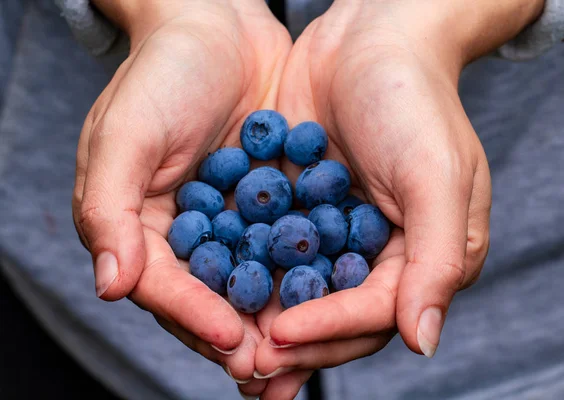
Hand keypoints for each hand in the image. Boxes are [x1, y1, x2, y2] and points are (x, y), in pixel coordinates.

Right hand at [71, 0, 291, 391]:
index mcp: (138, 226)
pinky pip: (282, 245)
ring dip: (272, 315)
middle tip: (271, 368)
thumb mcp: (126, 133)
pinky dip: (300, 270)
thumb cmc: (163, 73)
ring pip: (249, 279)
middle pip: (208, 296)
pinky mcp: (267, 203)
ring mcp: (228, 221)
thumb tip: (110, 286)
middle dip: (238, 332)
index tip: (231, 340)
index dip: (194, 316)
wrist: (218, 27)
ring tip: (302, 350)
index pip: (163, 286)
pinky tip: (328, 293)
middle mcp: (183, 233)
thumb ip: (111, 209)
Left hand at [254, 0, 543, 389]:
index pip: (375, 310)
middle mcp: (384, 254)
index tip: (279, 338)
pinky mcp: (306, 211)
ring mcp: (341, 233)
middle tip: (247, 370)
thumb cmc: (414, 102)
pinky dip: (252, 277)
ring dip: (267, 325)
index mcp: (426, 255)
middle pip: (338, 315)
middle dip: (294, 343)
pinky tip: (219, 298)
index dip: (329, 329)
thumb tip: (423, 342)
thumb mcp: (437, 176)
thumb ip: (435, 261)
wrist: (370, 39)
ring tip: (228, 355)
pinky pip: (277, 254)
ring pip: (303, 294)